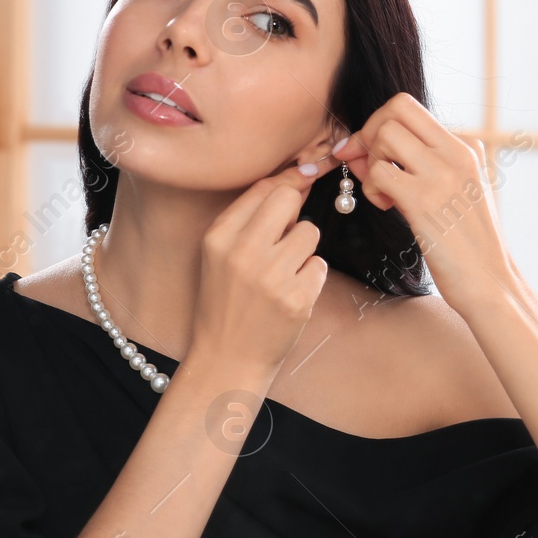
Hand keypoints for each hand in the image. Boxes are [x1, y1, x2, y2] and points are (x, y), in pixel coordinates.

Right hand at [190, 166, 327, 376]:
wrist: (227, 359)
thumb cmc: (226, 301)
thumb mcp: (220, 255)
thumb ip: (250, 217)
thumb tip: (297, 178)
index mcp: (218, 237)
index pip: (263, 188)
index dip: (287, 184)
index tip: (301, 182)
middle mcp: (242, 252)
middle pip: (289, 199)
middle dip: (294, 214)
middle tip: (285, 238)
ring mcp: (271, 277)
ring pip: (310, 232)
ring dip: (303, 249)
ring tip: (283, 273)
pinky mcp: (297, 299)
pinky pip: (320, 265)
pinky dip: (310, 278)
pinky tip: (291, 294)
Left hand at [332, 92, 513, 312]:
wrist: (491, 282)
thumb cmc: (471, 244)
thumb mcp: (465, 192)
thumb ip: (435, 164)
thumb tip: (379, 146)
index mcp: (466, 148)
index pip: (410, 107)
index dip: (379, 124)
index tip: (370, 152)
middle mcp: (456, 153)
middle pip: (396, 107)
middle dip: (370, 132)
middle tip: (370, 166)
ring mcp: (441, 174)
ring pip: (385, 135)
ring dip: (371, 162)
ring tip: (384, 193)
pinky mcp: (424, 201)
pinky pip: (379, 172)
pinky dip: (372, 188)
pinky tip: (387, 207)